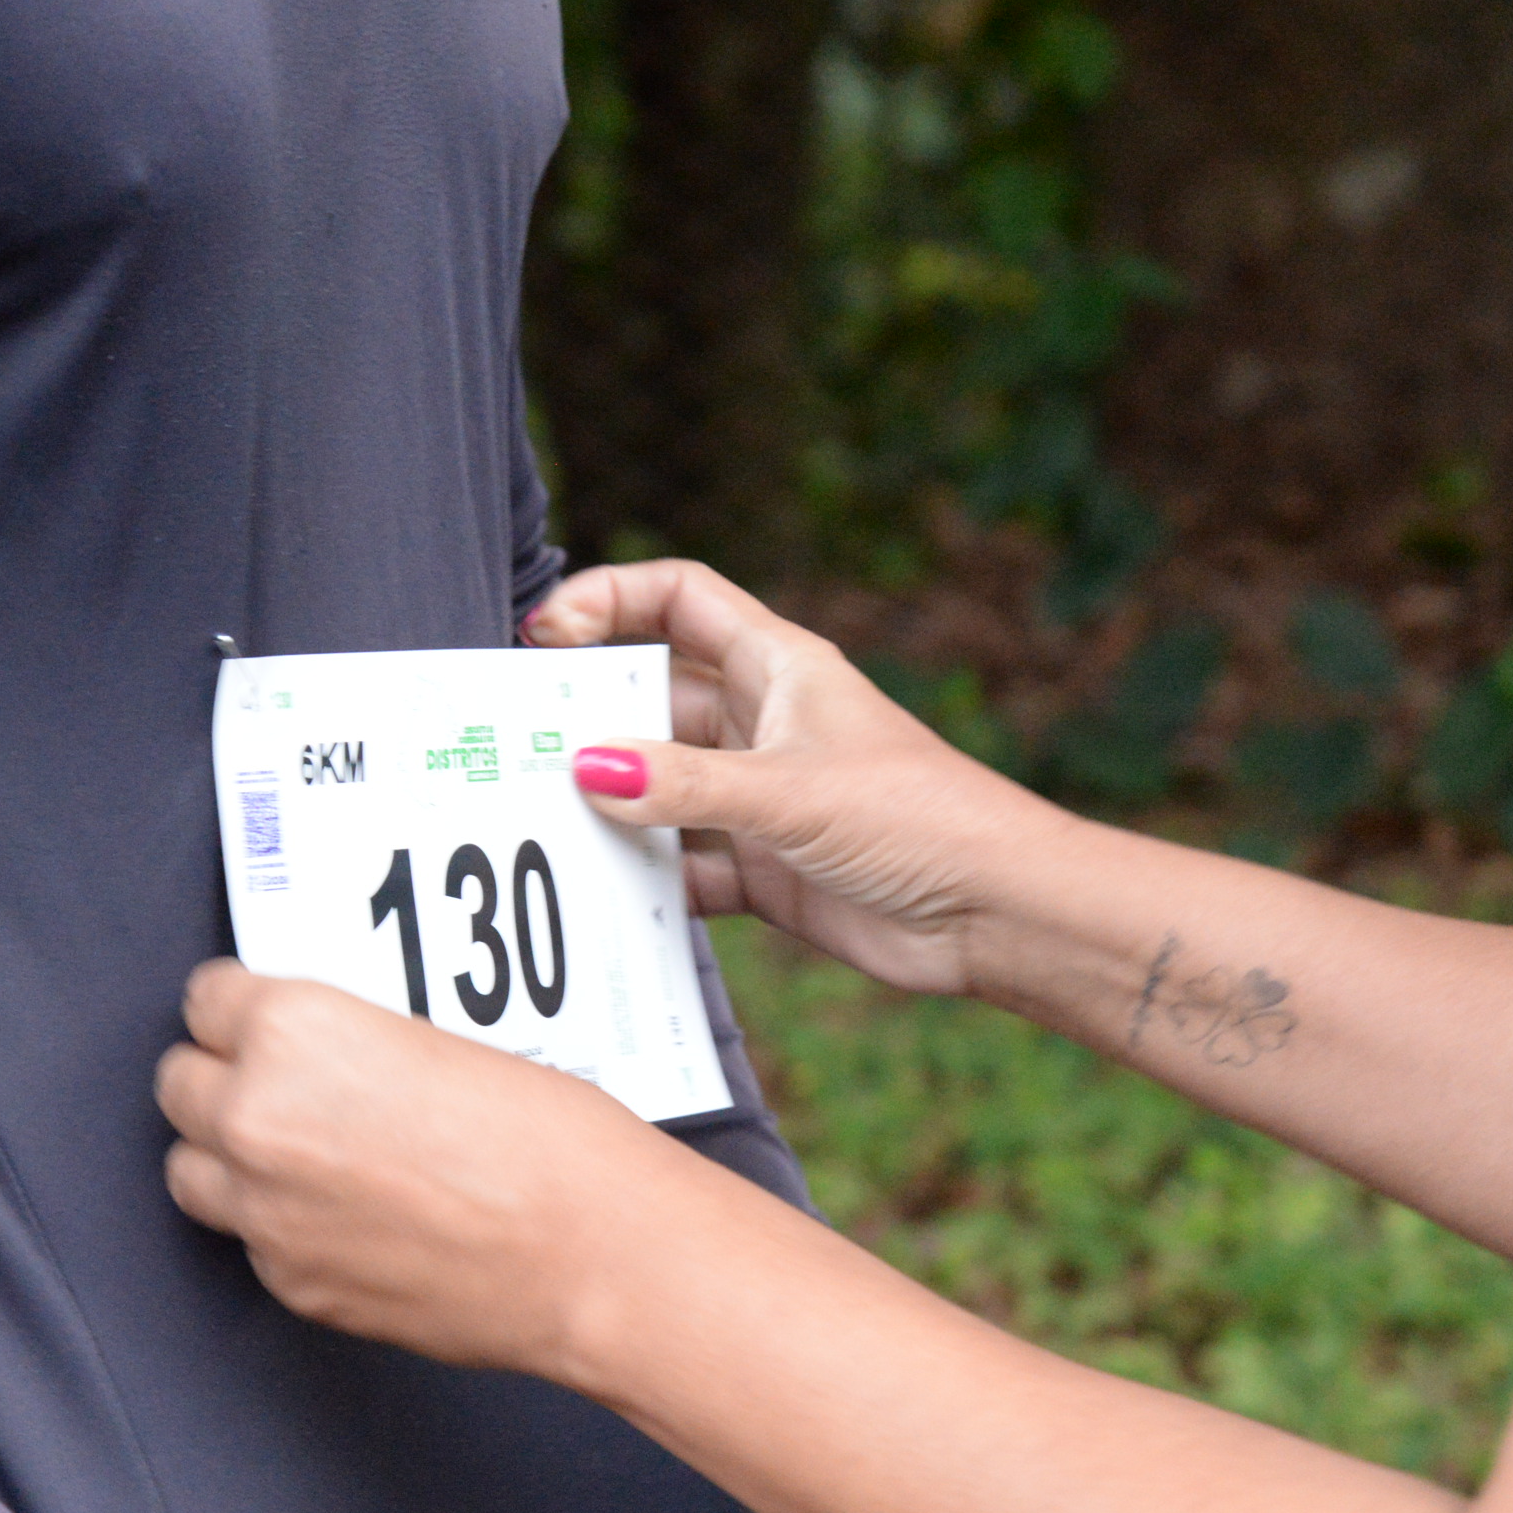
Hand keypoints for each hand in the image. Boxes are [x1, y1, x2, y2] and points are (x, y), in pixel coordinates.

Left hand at [158, 966, 996, 1512]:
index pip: (206, 998)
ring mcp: (264, 1212)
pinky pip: (250, 1243)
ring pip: (190, 1171)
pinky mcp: (291, 1284)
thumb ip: (350, 1047)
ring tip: (294, 1155)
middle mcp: (257, 1116)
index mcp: (294, 1031)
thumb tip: (318, 1057)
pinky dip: (282, 1228)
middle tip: (280, 1084)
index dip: (241, 1008)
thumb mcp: (440, 1042)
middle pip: (177, 1083)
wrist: (594, 1255)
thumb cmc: (551, 1140)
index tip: (262, 1017)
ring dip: (227, 1157)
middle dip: (223, 1079)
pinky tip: (349, 1218)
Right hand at [524, 561, 1066, 997]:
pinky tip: (602, 891)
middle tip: (518, 736)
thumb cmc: (920, 821)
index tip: (543, 633)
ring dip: (609, 800)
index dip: (609, 598)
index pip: (680, 599)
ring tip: (538, 816)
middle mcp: (764, 725)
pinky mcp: (764, 870)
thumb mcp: (791, 793)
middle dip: (589, 710)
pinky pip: (682, 865)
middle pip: (653, 695)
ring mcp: (760, 799)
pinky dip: (645, 878)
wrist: (994, 914)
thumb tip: (590, 770)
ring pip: (659, 784)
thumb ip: (686, 785)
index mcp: (780, 668)